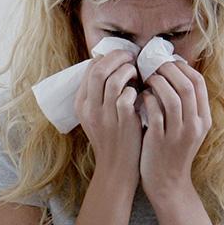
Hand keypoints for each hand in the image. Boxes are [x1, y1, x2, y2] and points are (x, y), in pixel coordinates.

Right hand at [75, 49, 141, 185]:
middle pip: (99, 69)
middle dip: (117, 57)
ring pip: (113, 80)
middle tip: (131, 56)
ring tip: (137, 73)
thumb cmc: (113, 137)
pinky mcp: (122, 123)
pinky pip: (127, 96)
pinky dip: (135, 90)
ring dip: (128, 71)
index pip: (90, 68)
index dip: (107, 58)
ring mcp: (105, 116)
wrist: (117, 167)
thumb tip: (115, 66)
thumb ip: (101, 94)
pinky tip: (141, 93)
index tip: (121, 57)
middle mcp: (90, 109)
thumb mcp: (98, 116)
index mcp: (81, 104)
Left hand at [138, 61, 210, 198]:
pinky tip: (141, 97)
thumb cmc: (173, 151)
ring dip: (158, 83)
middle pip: (186, 86)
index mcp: (204, 119)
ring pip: (173, 98)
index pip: (199, 83)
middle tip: (153, 64)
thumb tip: (172, 72)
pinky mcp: (160, 141)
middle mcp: (195, 126)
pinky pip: (155, 112)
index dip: (182, 67)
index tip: (167, 62)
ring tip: (147, 78)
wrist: (167, 183)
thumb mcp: (189, 129)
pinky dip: (147, 100)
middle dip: (168, 70)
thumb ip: (185, 105)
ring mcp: (178, 134)